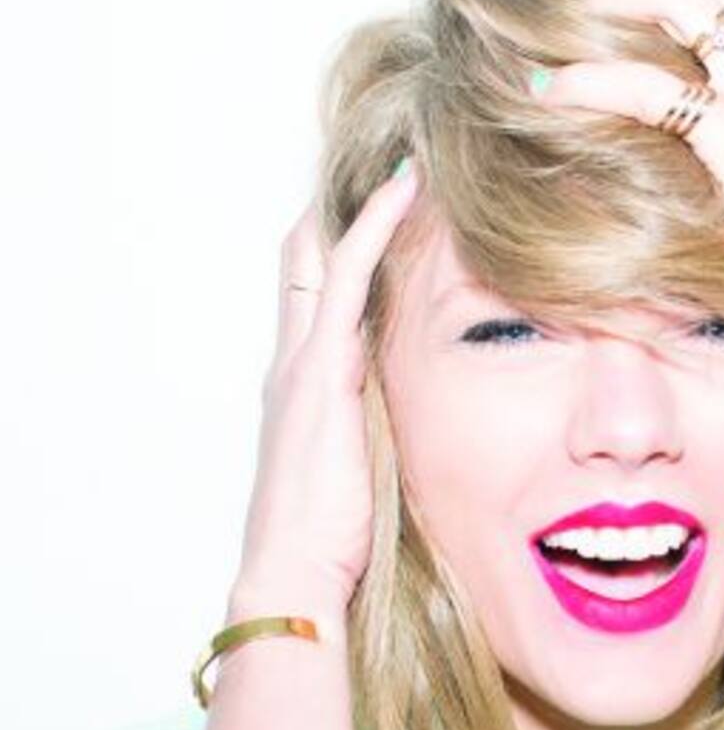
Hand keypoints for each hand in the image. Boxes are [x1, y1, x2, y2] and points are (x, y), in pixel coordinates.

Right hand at [231, 168, 419, 613]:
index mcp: (304, 384)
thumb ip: (378, 428)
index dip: (343, 242)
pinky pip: (343, 275)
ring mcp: (302, 360)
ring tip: (407, 157)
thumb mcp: (361, 467)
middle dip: (341, 206)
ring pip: (319, 251)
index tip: (387, 205)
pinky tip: (407, 188)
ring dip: (361, 202)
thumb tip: (423, 412)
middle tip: (394, 162)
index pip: (314, 290)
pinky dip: (373, 226)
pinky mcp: (320, 369)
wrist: (295, 572)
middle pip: (304, 254)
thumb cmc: (331, 536)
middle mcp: (294, 360)